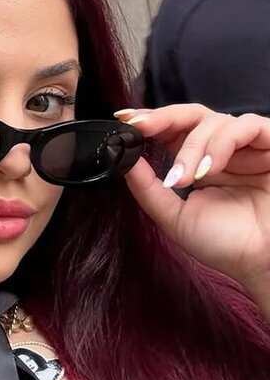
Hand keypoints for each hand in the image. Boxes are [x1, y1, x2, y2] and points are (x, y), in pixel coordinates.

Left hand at [121, 106, 269, 300]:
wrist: (262, 263)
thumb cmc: (227, 245)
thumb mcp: (175, 217)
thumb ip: (148, 188)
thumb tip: (124, 159)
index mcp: (200, 165)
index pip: (174, 131)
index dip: (151, 121)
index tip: (125, 121)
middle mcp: (223, 152)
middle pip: (191, 115)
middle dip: (162, 118)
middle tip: (140, 128)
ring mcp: (248, 148)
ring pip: (215, 120)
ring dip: (193, 147)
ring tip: (186, 179)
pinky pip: (247, 125)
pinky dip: (223, 143)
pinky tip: (212, 169)